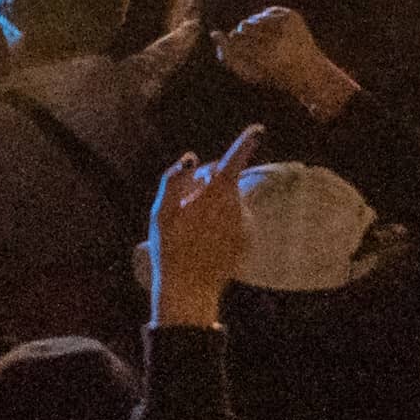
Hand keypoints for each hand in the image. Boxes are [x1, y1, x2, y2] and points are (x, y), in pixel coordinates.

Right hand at [145, 126, 264, 327]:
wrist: (189, 290)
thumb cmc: (170, 248)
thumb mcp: (160, 212)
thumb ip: (174, 179)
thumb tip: (189, 157)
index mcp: (216, 196)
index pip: (233, 161)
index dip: (245, 143)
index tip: (258, 129)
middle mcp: (237, 207)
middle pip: (224, 181)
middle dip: (206, 183)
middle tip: (183, 203)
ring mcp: (244, 226)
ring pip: (229, 202)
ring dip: (213, 205)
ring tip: (191, 227)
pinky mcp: (247, 241)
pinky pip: (234, 222)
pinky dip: (221, 223)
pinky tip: (204, 240)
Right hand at [216, 4, 358, 120]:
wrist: (308, 71)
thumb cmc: (273, 75)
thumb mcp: (248, 73)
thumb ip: (227, 56)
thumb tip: (214, 33)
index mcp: (264, 57)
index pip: (234, 39)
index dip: (235, 46)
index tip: (243, 53)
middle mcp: (277, 39)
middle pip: (243, 27)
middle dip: (243, 36)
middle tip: (255, 48)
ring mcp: (286, 25)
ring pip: (254, 19)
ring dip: (253, 29)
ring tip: (263, 41)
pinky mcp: (292, 16)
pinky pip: (267, 12)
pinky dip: (265, 21)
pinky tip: (273, 32)